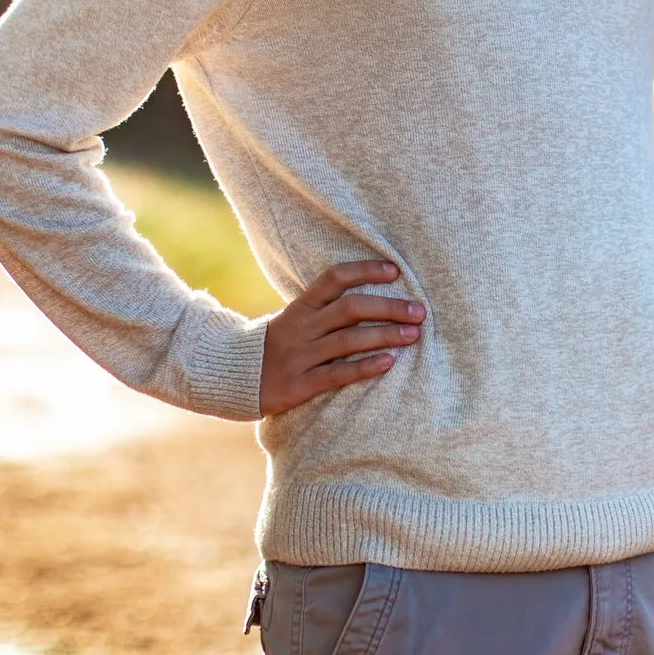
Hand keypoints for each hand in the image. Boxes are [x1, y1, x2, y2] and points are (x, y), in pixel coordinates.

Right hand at [259, 260, 425, 415]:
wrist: (234, 376)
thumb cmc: (279, 344)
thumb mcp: (295, 318)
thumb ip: (326, 307)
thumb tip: (375, 293)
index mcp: (302, 305)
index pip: (335, 278)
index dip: (365, 270)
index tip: (395, 270)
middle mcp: (302, 326)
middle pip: (350, 309)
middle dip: (388, 307)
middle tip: (419, 311)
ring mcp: (300, 355)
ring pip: (348, 340)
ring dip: (385, 335)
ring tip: (413, 334)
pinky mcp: (300, 384)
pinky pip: (337, 374)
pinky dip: (364, 367)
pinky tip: (388, 362)